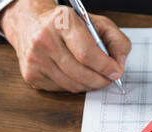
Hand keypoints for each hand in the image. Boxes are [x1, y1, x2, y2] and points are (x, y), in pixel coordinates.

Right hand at [0, 0, 130, 92]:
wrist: (31, 23)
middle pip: (82, 74)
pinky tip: (76, 74)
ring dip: (90, 85)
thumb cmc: (68, 24)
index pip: (87, 54)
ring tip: (94, 76)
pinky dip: (75, 86)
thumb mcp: (97, 23)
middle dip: (101, 79)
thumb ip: (117, 41)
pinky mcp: (32, 74)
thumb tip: (120, 64)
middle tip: (109, 77)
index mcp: (62, 22)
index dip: (106, 67)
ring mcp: (35, 58)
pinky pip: (62, 89)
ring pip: (73, 85)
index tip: (116, 72)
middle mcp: (44, 39)